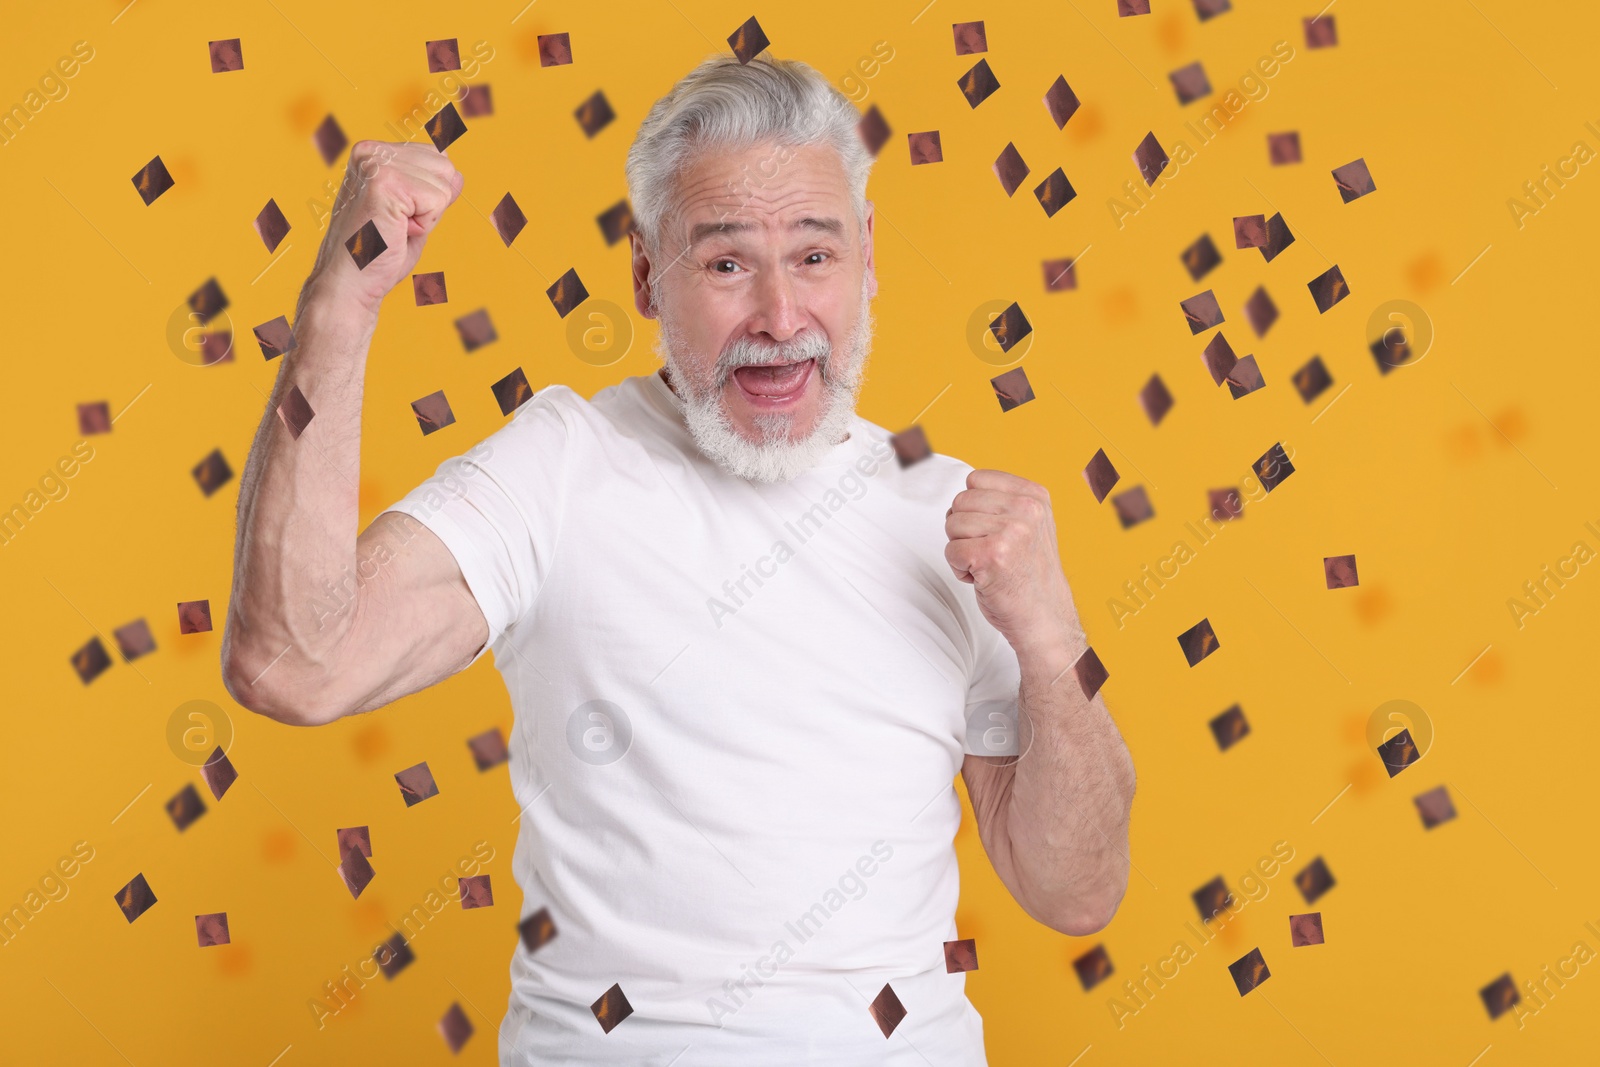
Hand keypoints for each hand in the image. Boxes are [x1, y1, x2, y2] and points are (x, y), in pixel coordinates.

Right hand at [301, 140, 464, 320]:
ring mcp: (376, 163)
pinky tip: (395, 232)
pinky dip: (425, 225)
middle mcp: (372, 151)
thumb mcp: (412, 214)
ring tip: (394, 228)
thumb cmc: (377, 254)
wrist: (350, 284)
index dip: (429, 195)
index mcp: (374, 153)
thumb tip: (458, 176)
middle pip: (445, 166)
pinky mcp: (384, 182)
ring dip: (428, 216)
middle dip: (432, 204)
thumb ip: (432, 190)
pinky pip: (438, 200)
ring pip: (445, 183)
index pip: (436, 156)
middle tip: (397, 225)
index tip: (398, 216)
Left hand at [945, 470, 1078, 657]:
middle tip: (990, 552)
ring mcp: (1010, 532)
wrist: (1043, 617)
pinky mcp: (991, 555)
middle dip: (964, 529)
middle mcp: (1026, 510)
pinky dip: (959, 569)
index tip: (993, 531)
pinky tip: (982, 577)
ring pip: (951, 525)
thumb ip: (1003, 502)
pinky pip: (950, 551)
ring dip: (961, 550)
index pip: (976, 479)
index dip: (974, 508)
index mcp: (1035, 496)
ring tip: (988, 565)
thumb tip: (964, 491)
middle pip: (960, 501)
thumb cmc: (1029, 575)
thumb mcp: (1031, 525)